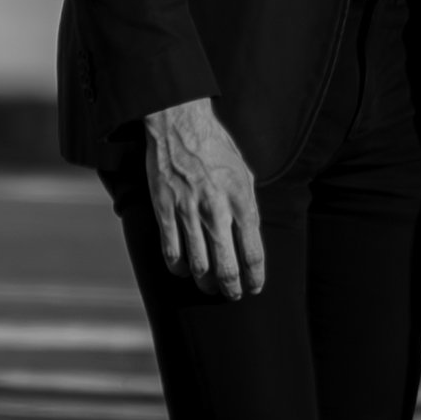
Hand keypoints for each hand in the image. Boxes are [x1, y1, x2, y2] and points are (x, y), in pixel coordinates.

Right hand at [144, 95, 265, 298]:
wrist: (180, 124)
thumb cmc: (216, 148)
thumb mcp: (244, 174)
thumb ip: (248, 206)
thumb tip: (250, 236)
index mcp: (242, 200)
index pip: (253, 253)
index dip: (255, 278)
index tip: (254, 288)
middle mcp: (217, 210)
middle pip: (227, 267)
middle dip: (231, 288)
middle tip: (232, 295)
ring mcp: (189, 212)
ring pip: (199, 266)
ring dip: (205, 283)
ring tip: (209, 286)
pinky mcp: (165, 211)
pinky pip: (171, 252)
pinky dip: (179, 268)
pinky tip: (184, 270)